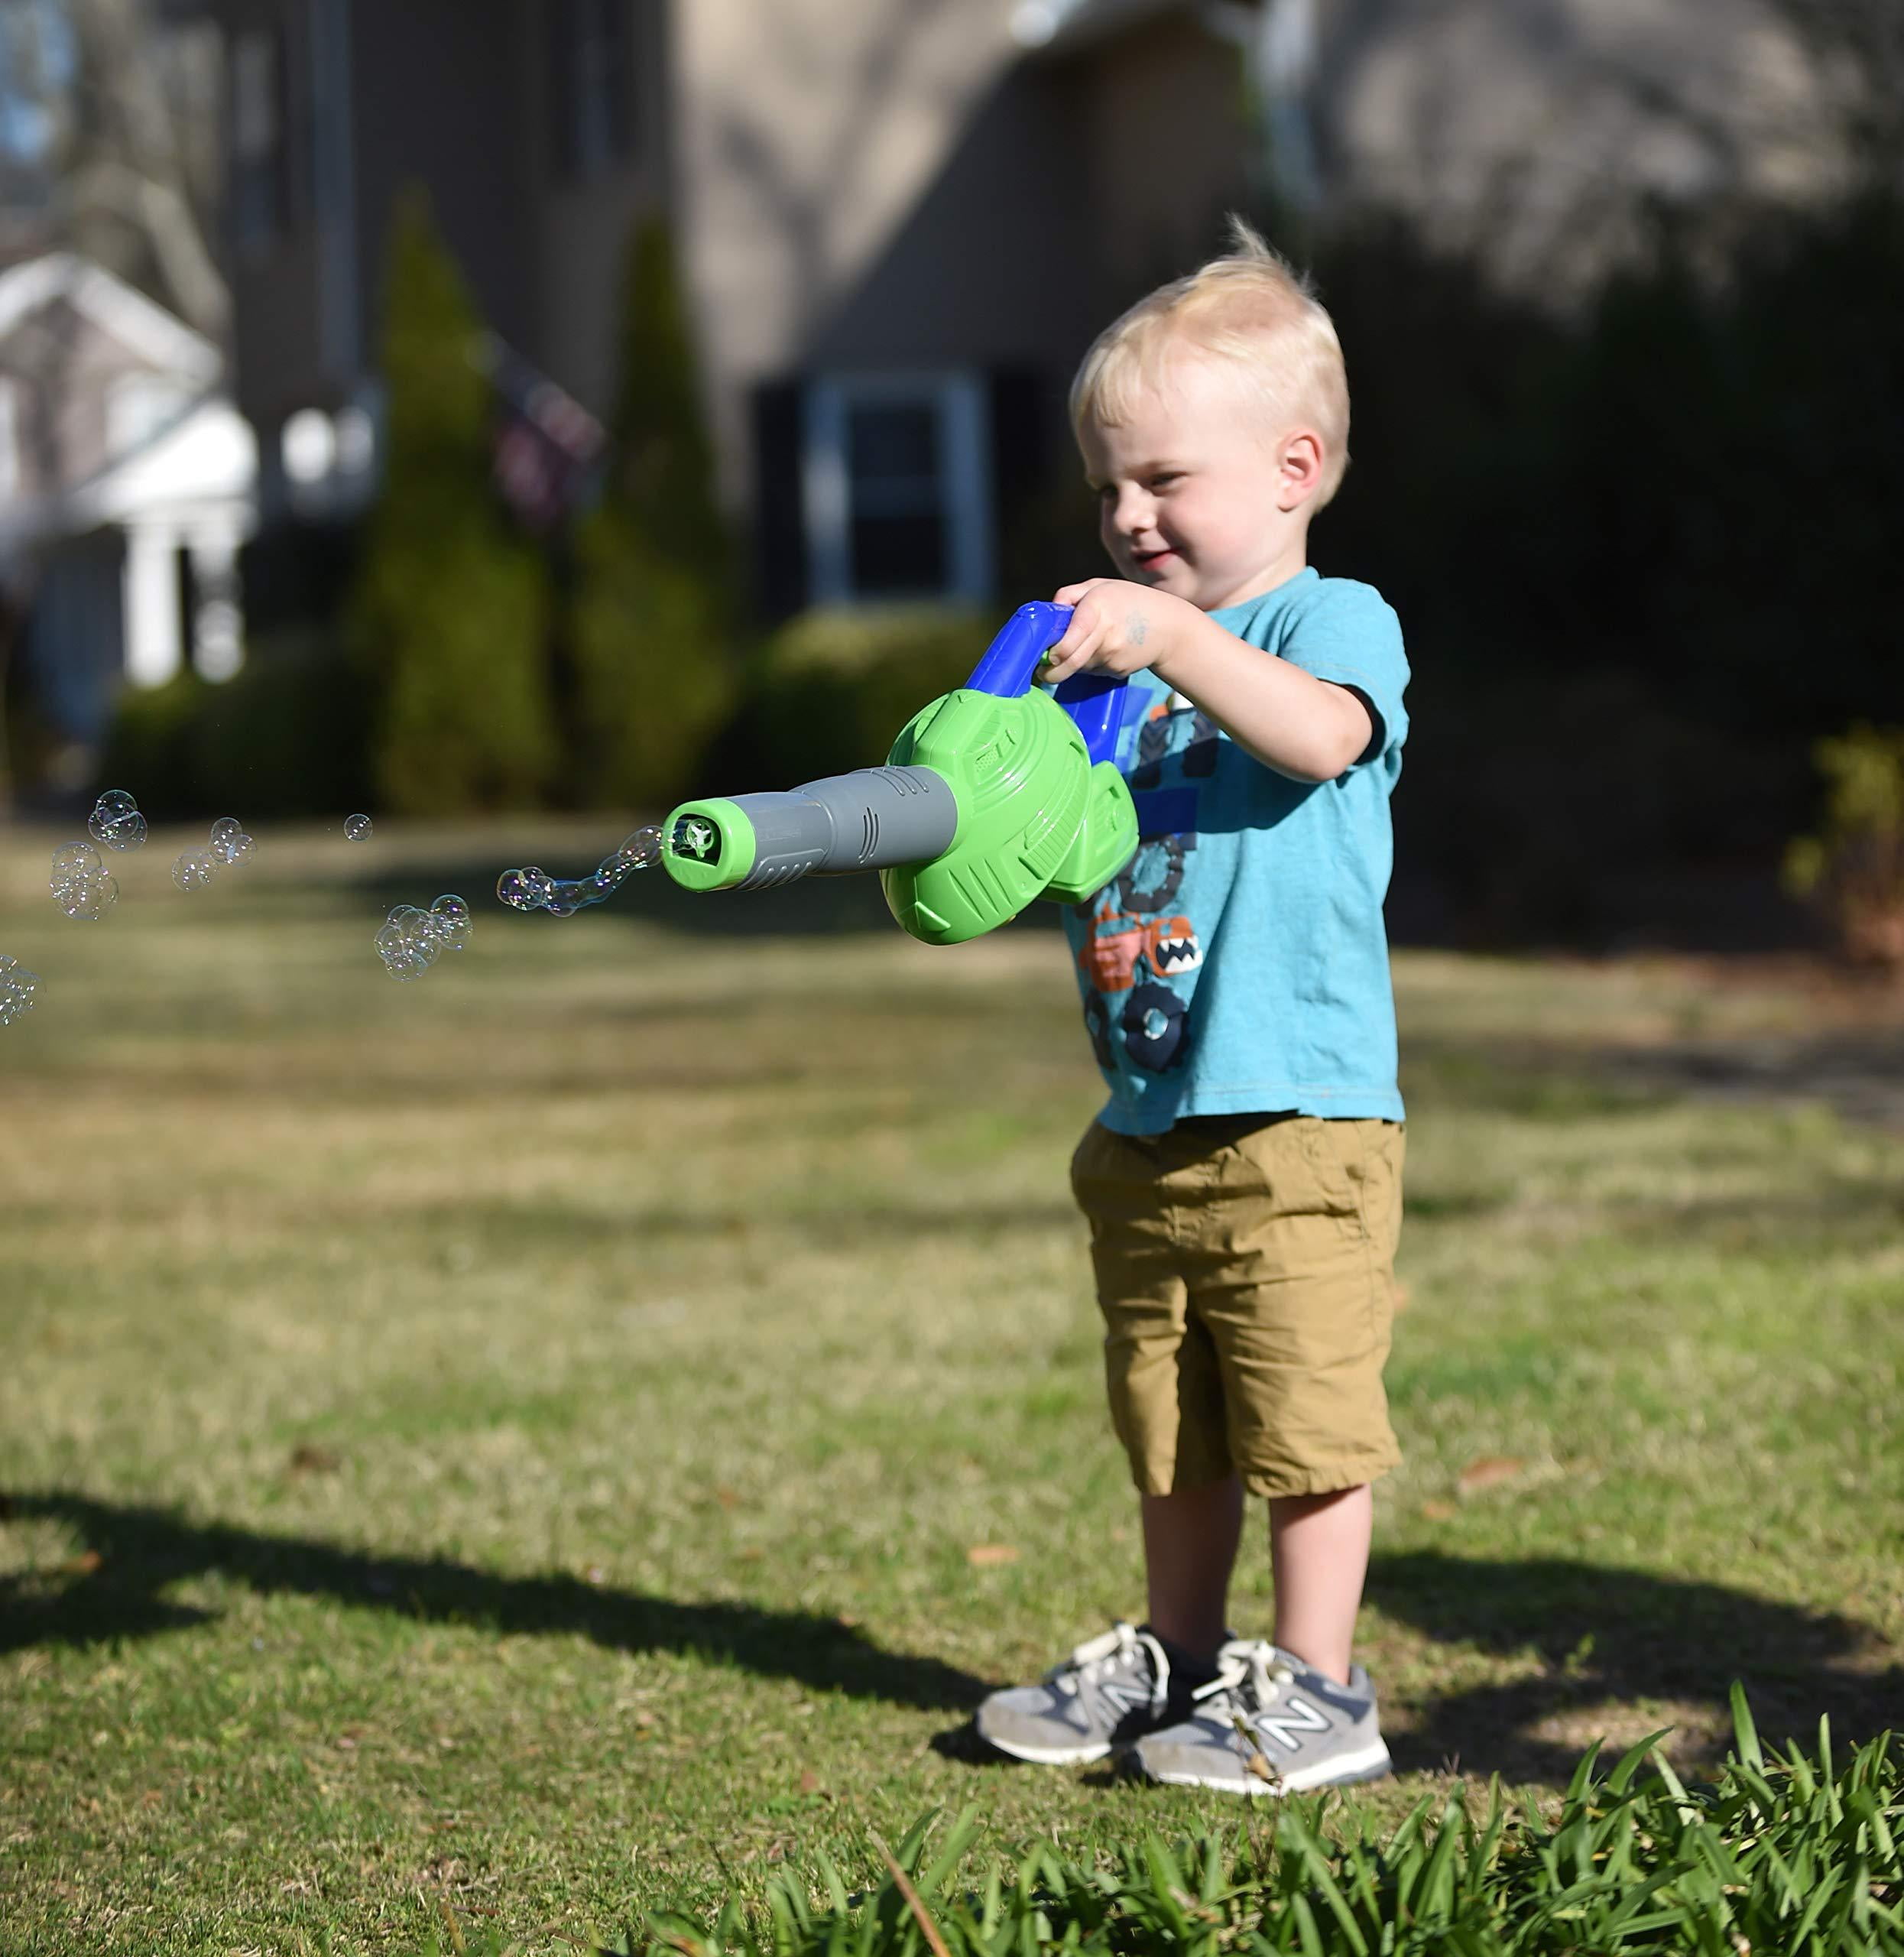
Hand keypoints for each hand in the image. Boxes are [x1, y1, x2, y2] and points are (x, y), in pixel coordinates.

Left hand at [1040, 579, 1198, 685]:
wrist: (1169, 627)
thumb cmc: (1131, 601)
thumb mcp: (1100, 586)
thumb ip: (1070, 594)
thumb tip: (1048, 612)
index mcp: (1097, 607)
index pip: (1070, 639)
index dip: (1056, 653)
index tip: (1047, 657)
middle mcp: (1105, 633)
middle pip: (1071, 662)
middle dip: (1053, 672)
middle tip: (1044, 673)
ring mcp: (1113, 655)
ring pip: (1080, 667)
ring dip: (1074, 663)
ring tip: (1087, 645)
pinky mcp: (1119, 670)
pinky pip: (1095, 670)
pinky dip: (1092, 664)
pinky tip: (1106, 650)